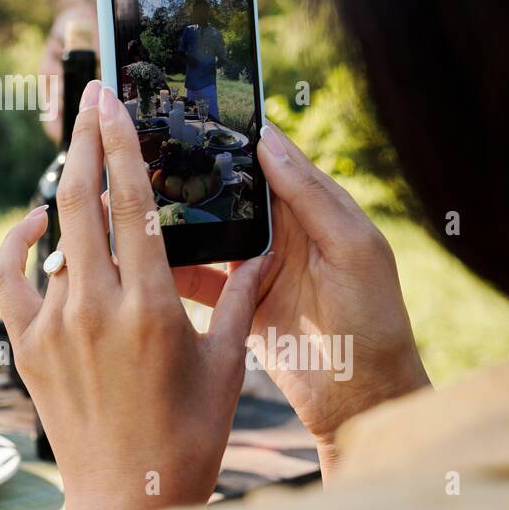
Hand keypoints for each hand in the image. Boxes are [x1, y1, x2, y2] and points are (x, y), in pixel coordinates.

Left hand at [0, 81, 268, 509]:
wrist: (129, 497)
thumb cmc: (186, 436)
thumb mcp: (227, 366)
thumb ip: (242, 300)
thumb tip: (267, 251)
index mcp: (153, 307)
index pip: (134, 205)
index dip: (120, 144)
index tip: (113, 103)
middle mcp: (97, 308)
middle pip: (83, 201)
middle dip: (85, 141)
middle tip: (91, 101)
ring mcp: (54, 326)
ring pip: (53, 236)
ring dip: (66, 191)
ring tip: (81, 160)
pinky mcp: (27, 345)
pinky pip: (9, 277)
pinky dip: (18, 243)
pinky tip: (36, 224)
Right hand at [173, 122, 428, 477]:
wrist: (361, 400)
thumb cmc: (373, 321)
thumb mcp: (352, 249)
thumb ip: (311, 196)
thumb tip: (268, 141)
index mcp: (315, 210)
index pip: (271, 160)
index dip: (239, 136)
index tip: (197, 109)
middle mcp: (283, 233)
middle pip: (232, 193)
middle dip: (197, 173)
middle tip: (150, 148)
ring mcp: (256, 269)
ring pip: (210, 232)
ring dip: (180, 220)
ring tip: (135, 197)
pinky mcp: (236, 304)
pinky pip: (199, 278)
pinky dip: (173, 267)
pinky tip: (145, 255)